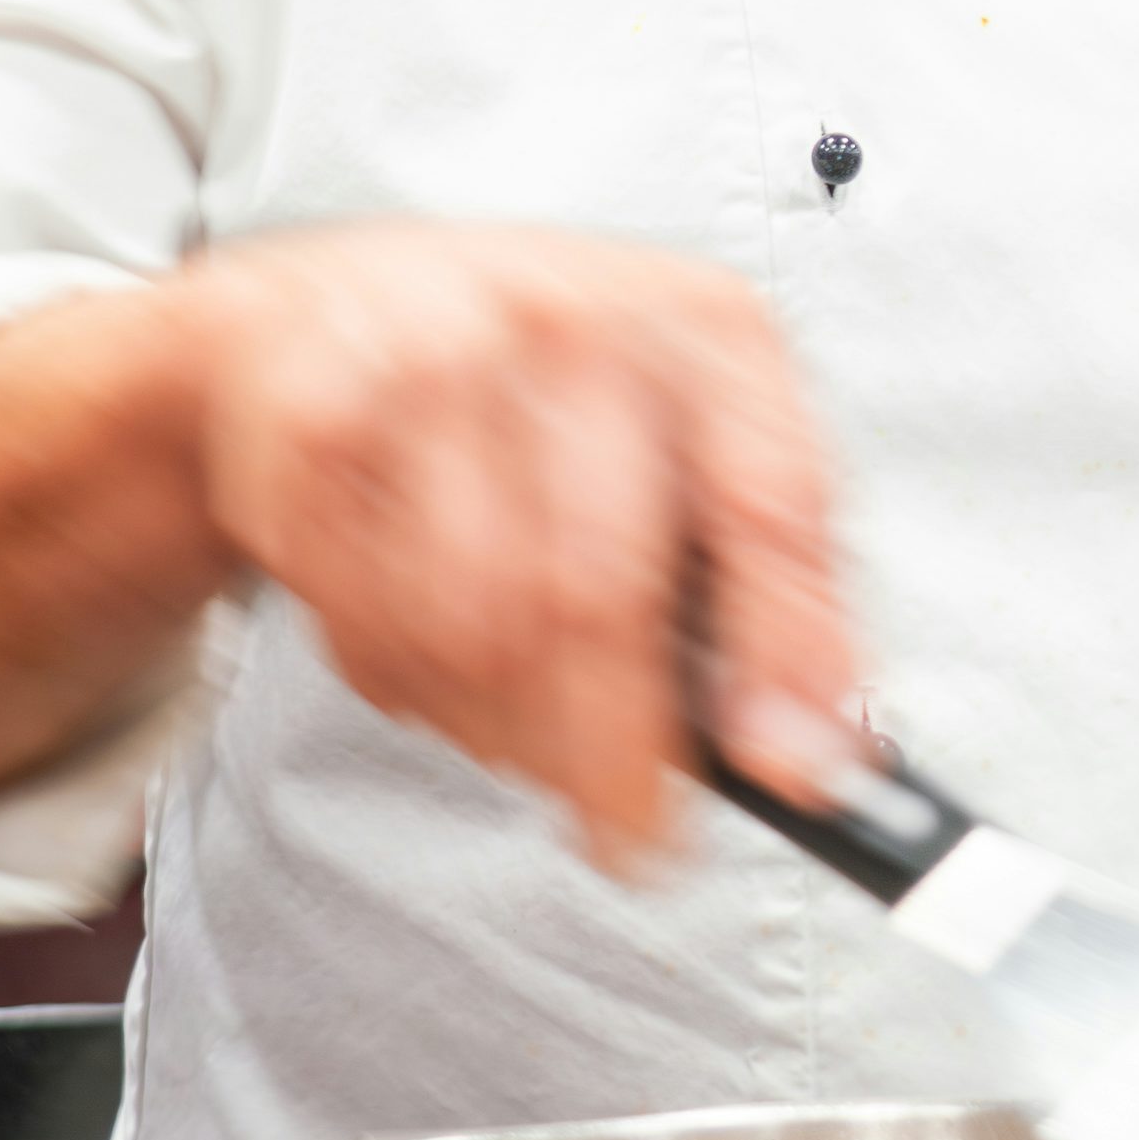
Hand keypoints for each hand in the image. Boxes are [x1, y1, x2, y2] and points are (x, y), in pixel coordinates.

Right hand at [172, 223, 856, 866]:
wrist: (337, 300)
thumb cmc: (545, 390)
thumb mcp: (692, 435)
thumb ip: (773, 584)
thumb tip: (820, 747)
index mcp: (701, 325)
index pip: (770, 501)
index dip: (789, 651)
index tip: (796, 773)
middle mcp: (572, 322)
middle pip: (598, 591)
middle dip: (619, 754)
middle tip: (635, 839)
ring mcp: (431, 362)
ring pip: (473, 630)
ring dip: (506, 729)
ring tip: (523, 730)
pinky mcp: (318, 424)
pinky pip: (369, 624)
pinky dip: (411, 688)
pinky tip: (435, 658)